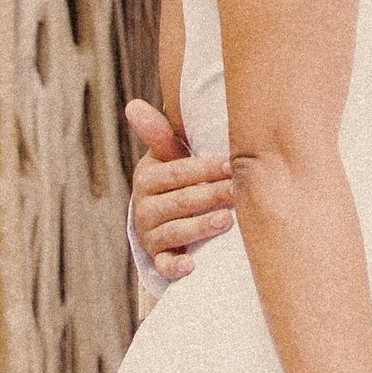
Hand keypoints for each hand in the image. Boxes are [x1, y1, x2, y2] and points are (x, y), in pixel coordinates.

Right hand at [126, 98, 235, 279]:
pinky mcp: (158, 259)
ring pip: (176, 231)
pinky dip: (176, 267)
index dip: (204, 168)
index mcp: (147, 179)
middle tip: (238, 191)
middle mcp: (145, 208)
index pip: (177, 173)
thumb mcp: (167, 156)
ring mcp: (151, 235)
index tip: (230, 164)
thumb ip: (159, 133)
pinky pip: (165, 266)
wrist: (161, 217)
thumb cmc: (175, 178)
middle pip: (181, 201)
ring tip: (227, 220)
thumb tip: (133, 105)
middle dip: (211, 195)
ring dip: (200, 227)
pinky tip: (191, 266)